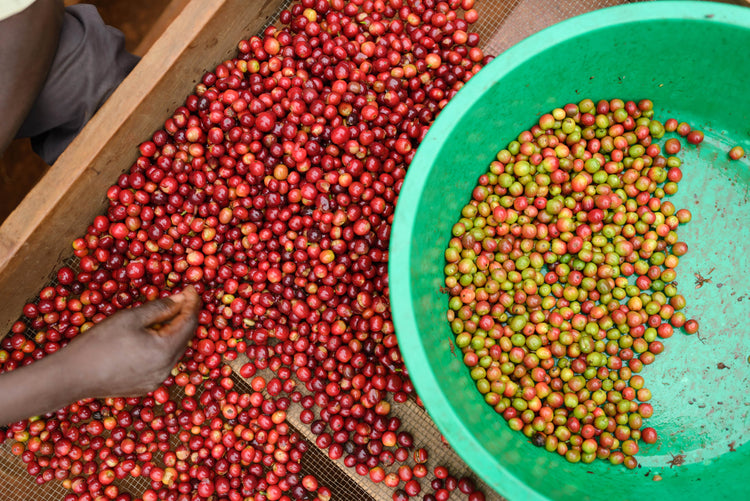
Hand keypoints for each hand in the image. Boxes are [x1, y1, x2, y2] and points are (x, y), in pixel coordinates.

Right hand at [65, 285, 200, 397]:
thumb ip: (160, 307)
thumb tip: (181, 299)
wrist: (70, 376)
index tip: (191, 288)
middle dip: (183, 316)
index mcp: (165, 351)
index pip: (189, 322)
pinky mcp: (145, 386)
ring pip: (173, 351)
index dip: (192, 303)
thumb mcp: (130, 318)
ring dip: (172, 332)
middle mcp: (166, 369)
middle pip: (184, 337)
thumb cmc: (98, 343)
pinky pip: (161, 363)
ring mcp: (156, 380)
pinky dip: (161, 347)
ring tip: (163, 315)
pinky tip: (150, 337)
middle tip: (179, 298)